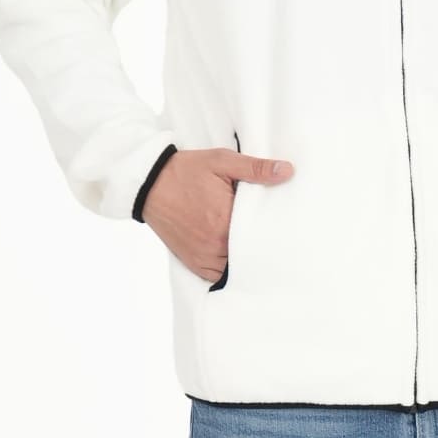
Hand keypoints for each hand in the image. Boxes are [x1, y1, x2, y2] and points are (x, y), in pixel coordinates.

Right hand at [141, 147, 294, 282]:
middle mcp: (215, 246)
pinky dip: (228, 267)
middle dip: (260, 245)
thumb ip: (256, 169)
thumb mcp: (223, 162)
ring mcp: (202, 257)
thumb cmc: (187, 171)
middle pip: (250, 254)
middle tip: (275, 234)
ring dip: (244, 258)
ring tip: (256, 244)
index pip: (262, 235)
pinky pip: (218, 275)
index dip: (273, 230)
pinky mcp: (193, 262)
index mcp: (225, 222)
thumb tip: (287, 171)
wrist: (150, 183)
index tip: (283, 225)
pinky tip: (236, 254)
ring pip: (235, 268)